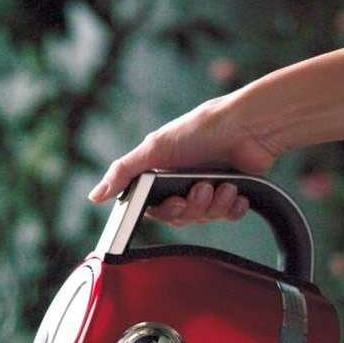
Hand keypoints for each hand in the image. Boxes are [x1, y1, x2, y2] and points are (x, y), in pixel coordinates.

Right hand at [88, 93, 277, 224]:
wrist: (249, 124)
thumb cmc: (202, 128)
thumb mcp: (155, 147)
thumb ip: (124, 172)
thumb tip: (94, 196)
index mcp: (163, 173)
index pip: (156, 209)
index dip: (166, 211)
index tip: (177, 202)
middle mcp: (184, 183)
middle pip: (181, 216)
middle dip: (194, 205)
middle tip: (204, 187)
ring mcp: (209, 188)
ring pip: (205, 218)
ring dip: (215, 204)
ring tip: (224, 184)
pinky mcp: (233, 193)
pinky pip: (229, 216)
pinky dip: (233, 208)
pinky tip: (237, 193)